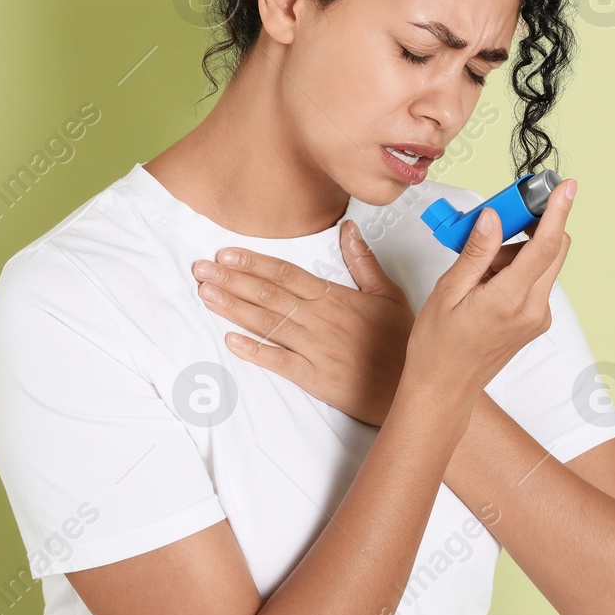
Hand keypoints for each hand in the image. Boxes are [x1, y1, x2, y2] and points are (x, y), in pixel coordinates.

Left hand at [190, 220, 414, 425]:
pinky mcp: (315, 377)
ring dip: (234, 308)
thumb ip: (363, 262)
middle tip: (201, 269)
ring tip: (206, 294)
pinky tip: (230, 340)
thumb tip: (349, 228)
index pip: (287, 275)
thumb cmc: (401, 341)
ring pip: (268, 324)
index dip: (255, 263)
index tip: (227, 253)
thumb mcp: (388, 294)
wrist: (413, 385)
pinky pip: (279, 362)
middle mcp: (320, 320)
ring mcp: (316, 349)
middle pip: (269, 295)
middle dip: (232, 280)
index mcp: (335, 298)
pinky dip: (254, 351)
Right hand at [401, 177, 576, 411]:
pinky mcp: (534, 321)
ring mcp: (537, 317)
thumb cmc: (438, 345)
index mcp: (510, 300)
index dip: (557, 211)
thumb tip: (493, 217)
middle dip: (529, 227)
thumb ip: (476, 251)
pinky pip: (533, 281)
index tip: (566, 187)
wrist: (444, 387)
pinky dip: (513, 269)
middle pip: (551, 250)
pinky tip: (484, 281)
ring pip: (541, 264)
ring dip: (515, 252)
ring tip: (476, 267)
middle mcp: (532, 310)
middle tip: (497, 219)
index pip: (544, 246)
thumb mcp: (449, 290)